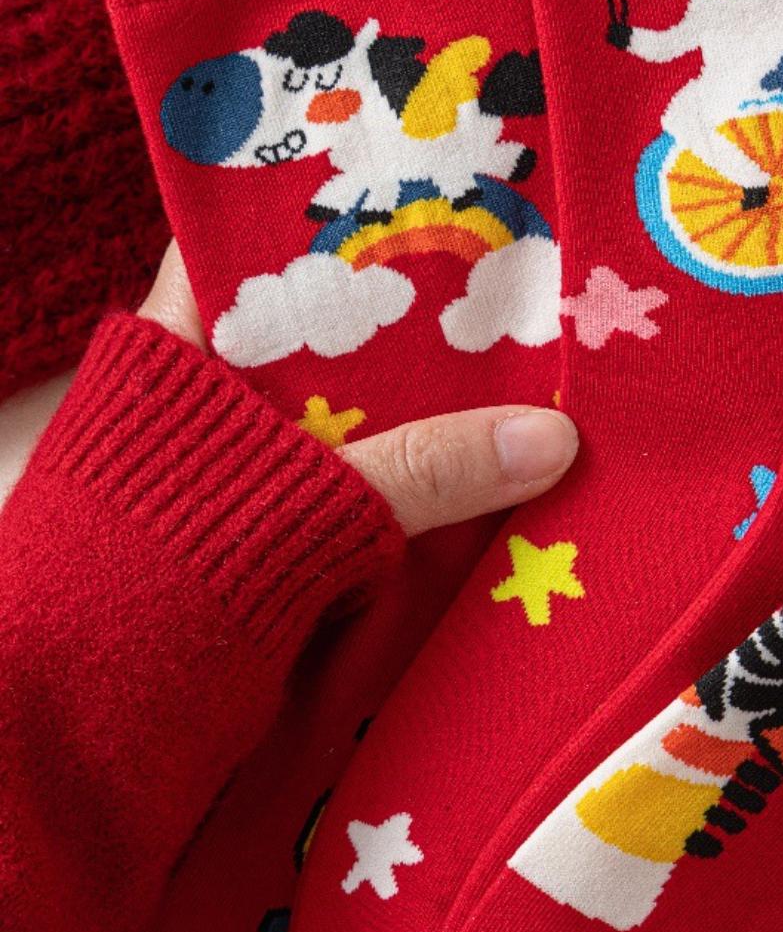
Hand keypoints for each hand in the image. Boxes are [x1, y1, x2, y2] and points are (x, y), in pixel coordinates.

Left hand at [138, 242, 577, 536]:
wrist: (80, 729)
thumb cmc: (148, 579)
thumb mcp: (301, 507)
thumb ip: (425, 471)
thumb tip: (552, 437)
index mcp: (184, 348)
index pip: (262, 246)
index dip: (344, 218)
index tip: (437, 202)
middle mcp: (215, 396)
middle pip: (332, 335)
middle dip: (420, 324)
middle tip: (518, 291)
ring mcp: (247, 466)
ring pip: (357, 415)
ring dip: (433, 414)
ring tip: (531, 375)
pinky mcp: (274, 533)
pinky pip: (366, 489)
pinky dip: (422, 486)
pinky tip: (495, 471)